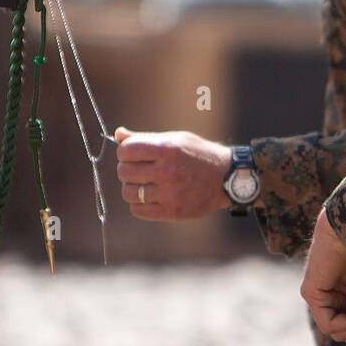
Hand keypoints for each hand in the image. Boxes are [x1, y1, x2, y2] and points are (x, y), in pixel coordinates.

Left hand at [114, 128, 232, 220]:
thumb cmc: (199, 155)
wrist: (227, 178)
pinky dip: (140, 204)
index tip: (133, 154)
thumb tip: (119, 134)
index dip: (126, 152)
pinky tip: (152, 196)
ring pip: (128, 192)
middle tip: (141, 169)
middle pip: (124, 172)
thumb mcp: (176, 139)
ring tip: (147, 184)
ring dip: (133, 188)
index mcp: (168, 150)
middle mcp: (168, 172)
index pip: (126, 150)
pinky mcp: (171, 211)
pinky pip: (137, 210)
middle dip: (128, 169)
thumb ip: (146, 138)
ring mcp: (169, 194)